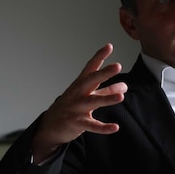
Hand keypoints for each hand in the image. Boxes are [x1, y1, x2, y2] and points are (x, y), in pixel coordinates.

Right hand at [31, 43, 127, 162]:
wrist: (50, 126)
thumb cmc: (71, 107)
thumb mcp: (87, 96)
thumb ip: (106, 91)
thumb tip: (124, 86)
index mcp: (80, 84)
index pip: (90, 68)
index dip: (99, 57)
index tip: (109, 46)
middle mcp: (78, 94)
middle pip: (91, 81)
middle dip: (104, 73)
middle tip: (118, 66)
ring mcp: (76, 108)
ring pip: (93, 102)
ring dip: (107, 98)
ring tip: (121, 96)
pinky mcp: (77, 123)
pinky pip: (92, 125)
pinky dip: (104, 127)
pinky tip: (115, 127)